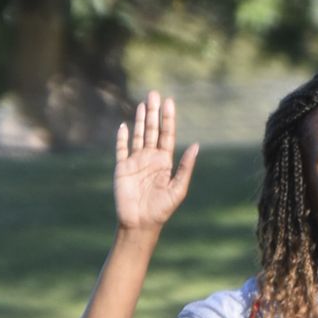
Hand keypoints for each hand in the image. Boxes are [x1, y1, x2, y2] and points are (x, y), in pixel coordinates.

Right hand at [112, 91, 197, 236]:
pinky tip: (124, 126)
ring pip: (138, 136)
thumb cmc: (162, 209)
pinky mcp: (122, 169)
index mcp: (164, 162)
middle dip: (153, 113)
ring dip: (140, 120)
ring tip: (143, 103)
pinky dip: (122, 138)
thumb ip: (185, 167)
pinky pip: (121, 150)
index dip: (168, 119)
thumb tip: (196, 146)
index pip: (167, 135)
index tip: (169, 102)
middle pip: (152, 131)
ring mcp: (135, 162)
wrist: (140, 224)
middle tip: (154, 94)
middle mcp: (150, 159)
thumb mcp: (178, 189)